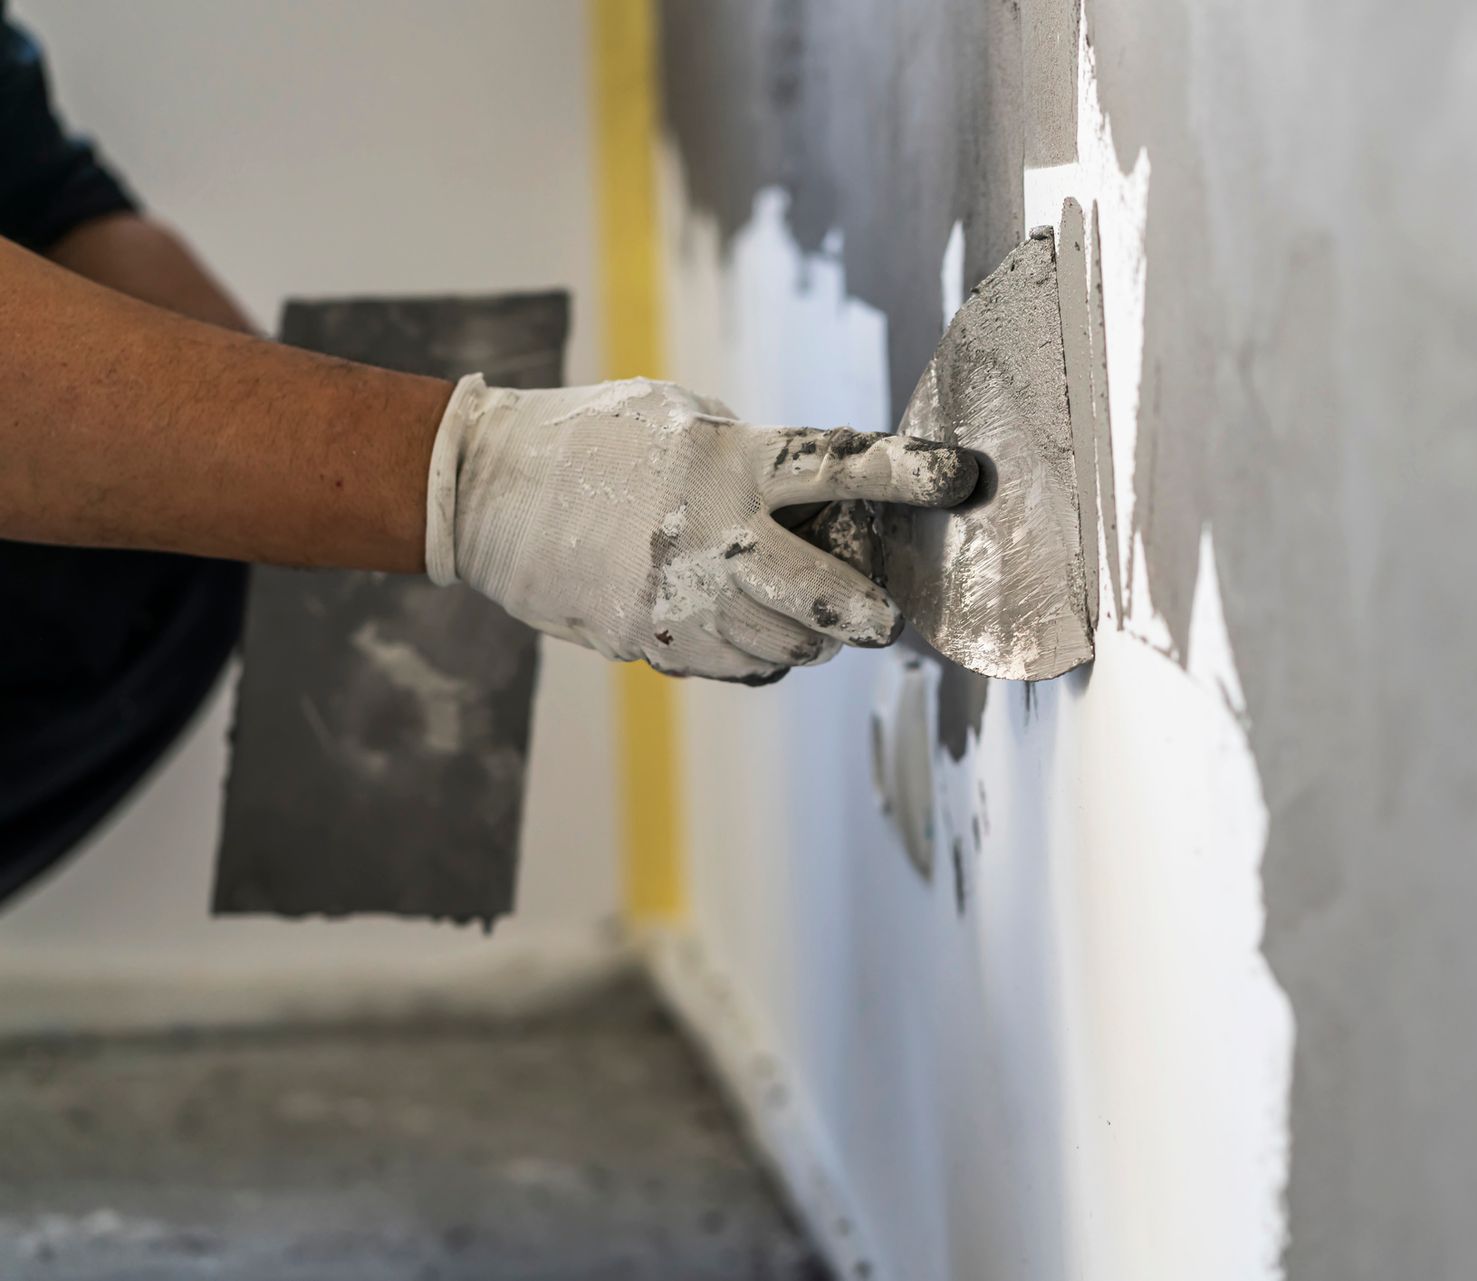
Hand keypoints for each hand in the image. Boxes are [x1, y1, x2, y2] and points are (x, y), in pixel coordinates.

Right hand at [424, 374, 976, 682]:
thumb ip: (749, 453)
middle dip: (870, 618)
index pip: (842, 468)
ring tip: (809, 620)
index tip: (964, 479)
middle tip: (887, 619)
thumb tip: (812, 496)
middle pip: (826, 598)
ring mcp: (681, 597)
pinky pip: (733, 664)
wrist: (486, 492)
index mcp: (729, 464)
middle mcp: (715, 536)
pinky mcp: (650, 639)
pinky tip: (742, 626)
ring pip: (783, 644)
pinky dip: (753, 652)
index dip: (910, 473)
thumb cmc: (592, 438)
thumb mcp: (680, 418)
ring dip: (809, 638)